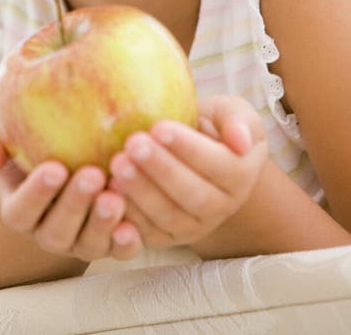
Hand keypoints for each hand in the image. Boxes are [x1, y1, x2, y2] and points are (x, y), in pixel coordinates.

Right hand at [0, 116, 143, 262]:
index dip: (36, 193)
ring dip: (101, 223)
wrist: (70, 154)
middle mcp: (48, 232)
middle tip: (92, 175)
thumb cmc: (31, 139)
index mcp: (19, 210)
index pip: (21, 210)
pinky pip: (118, 250)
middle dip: (74, 205)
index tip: (54, 167)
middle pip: (56, 231)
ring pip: (88, 244)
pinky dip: (126, 242)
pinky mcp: (111, 243)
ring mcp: (80, 241)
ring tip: (115, 196)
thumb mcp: (1, 134)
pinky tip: (133, 224)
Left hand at [108, 95, 267, 249]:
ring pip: (168, 217)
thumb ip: (238, 120)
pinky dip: (128, 215)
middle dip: (160, 170)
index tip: (159, 127)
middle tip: (132, 144)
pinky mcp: (168, 237)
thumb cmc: (212, 124)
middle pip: (193, 195)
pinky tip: (108, 191)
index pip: (219, 165)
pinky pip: (148, 233)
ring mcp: (195, 226)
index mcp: (242, 174)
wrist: (193, 152)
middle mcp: (222, 206)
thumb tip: (240, 141)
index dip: (189, 148)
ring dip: (141, 192)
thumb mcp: (231, 112)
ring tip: (117, 164)